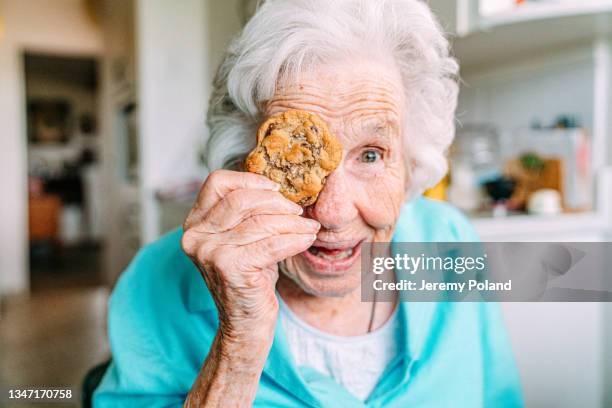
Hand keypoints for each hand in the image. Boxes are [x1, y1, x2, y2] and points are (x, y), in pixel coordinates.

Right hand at [181, 169, 319, 349]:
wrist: (246, 323)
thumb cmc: (250, 277)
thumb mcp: (243, 239)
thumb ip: (248, 213)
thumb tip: (279, 186)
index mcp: (195, 223)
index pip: (217, 182)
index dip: (249, 179)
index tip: (276, 189)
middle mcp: (195, 235)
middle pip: (242, 199)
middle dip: (276, 202)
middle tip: (298, 212)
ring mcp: (209, 251)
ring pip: (261, 222)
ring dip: (292, 223)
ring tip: (309, 227)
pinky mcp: (229, 267)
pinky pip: (272, 243)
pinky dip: (295, 239)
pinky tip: (307, 240)